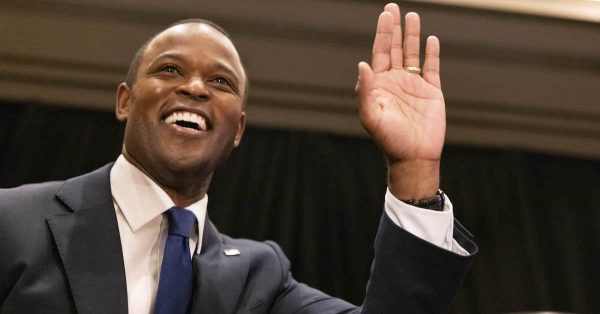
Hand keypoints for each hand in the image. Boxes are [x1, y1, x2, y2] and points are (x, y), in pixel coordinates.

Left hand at [356, 3, 444, 198]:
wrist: (414, 157)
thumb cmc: (389, 140)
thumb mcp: (371, 116)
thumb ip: (365, 90)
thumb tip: (362, 64)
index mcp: (380, 85)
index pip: (380, 53)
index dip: (382, 34)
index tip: (385, 15)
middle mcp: (396, 82)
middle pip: (394, 49)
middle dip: (394, 28)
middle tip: (393, 8)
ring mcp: (414, 85)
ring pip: (413, 54)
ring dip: (412, 36)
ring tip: (412, 16)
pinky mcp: (432, 92)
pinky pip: (432, 68)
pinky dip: (431, 54)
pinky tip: (431, 40)